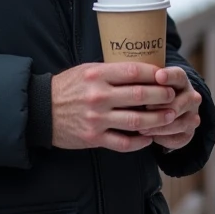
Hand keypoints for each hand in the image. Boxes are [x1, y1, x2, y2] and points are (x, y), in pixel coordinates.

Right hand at [51, 62, 177, 151]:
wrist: (41, 110)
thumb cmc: (67, 87)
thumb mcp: (86, 70)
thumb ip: (111, 72)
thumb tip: (142, 70)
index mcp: (97, 75)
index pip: (134, 71)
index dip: (155, 74)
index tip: (166, 76)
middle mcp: (98, 96)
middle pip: (140, 96)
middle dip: (162, 96)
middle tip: (173, 96)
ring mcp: (97, 119)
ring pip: (136, 121)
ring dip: (157, 120)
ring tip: (169, 117)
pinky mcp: (94, 138)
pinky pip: (124, 143)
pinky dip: (140, 142)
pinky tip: (149, 138)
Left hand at [138, 66, 202, 150]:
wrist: (163, 111)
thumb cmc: (149, 93)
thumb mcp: (147, 84)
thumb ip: (142, 82)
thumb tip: (127, 84)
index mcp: (181, 80)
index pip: (178, 75)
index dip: (169, 76)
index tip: (158, 76)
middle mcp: (191, 97)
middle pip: (178, 103)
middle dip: (159, 107)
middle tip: (144, 109)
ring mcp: (192, 116)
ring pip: (178, 123)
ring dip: (159, 126)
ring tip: (141, 128)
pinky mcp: (189, 133)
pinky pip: (177, 138)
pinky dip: (162, 138)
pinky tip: (150, 136)